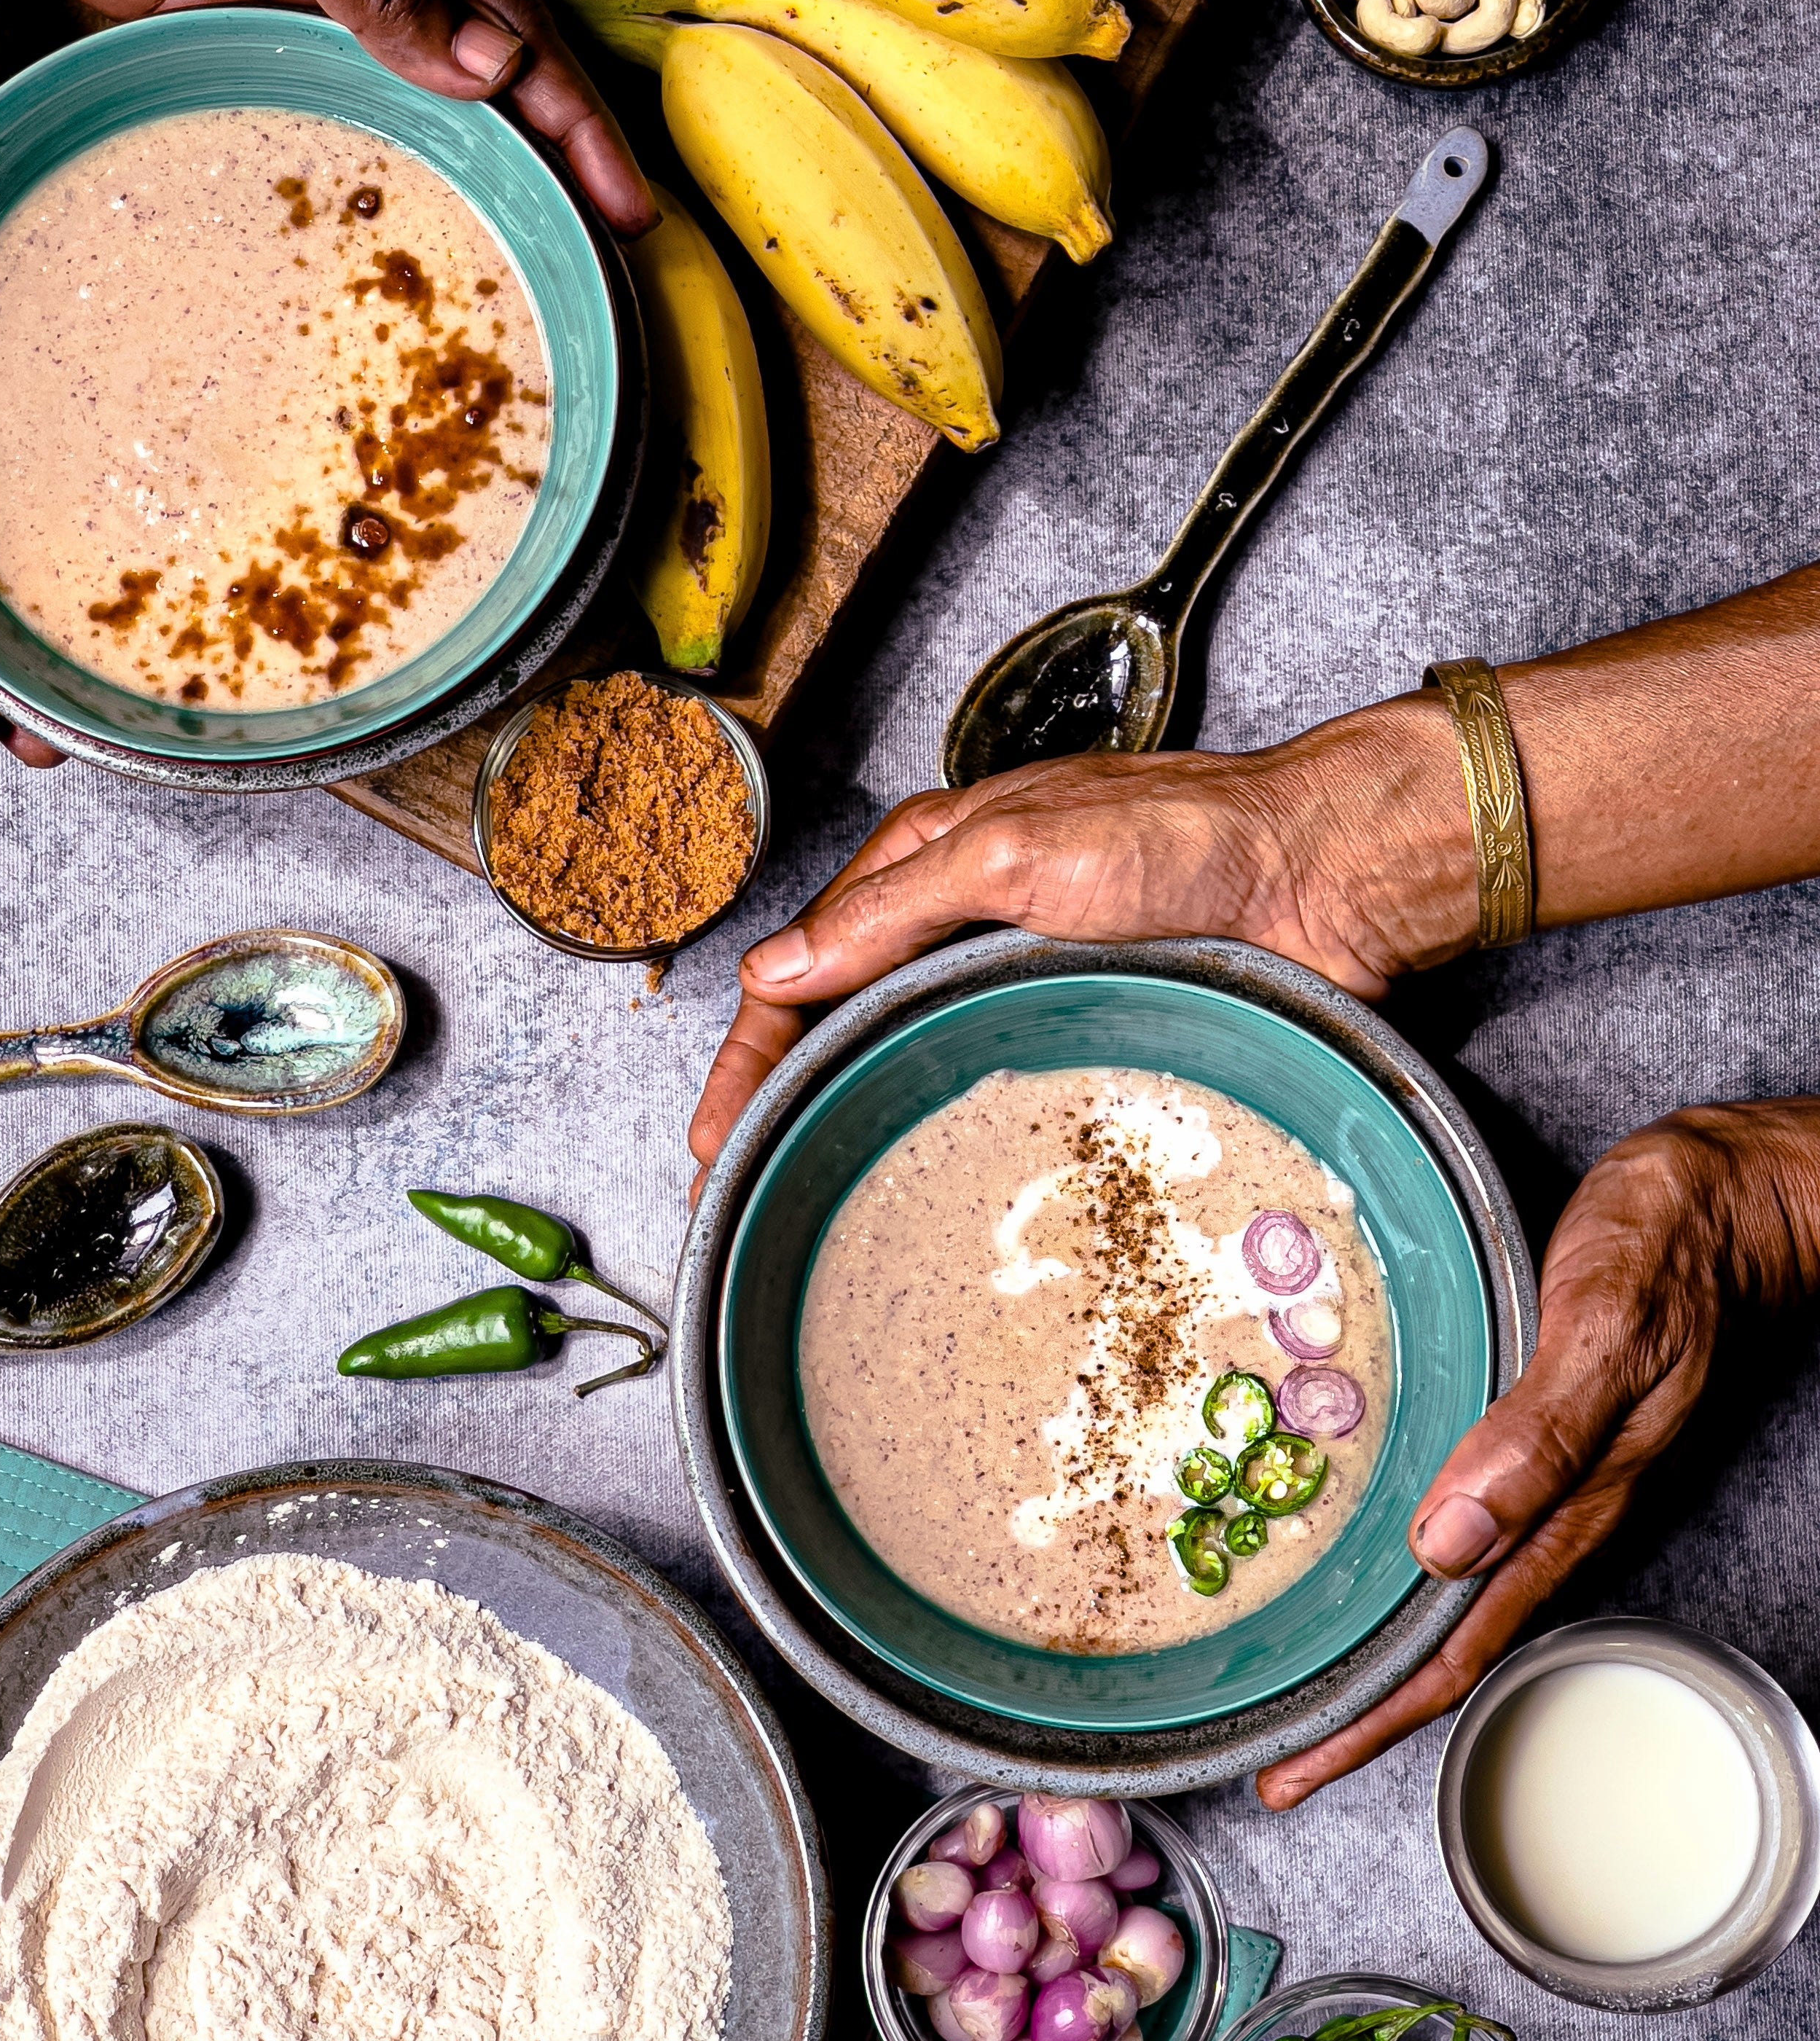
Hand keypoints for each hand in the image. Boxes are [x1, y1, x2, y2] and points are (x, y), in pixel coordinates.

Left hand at [0, 0, 651, 233]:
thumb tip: (484, 72)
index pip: (512, 25)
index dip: (574, 118)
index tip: (621, 204)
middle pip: (472, 74)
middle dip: (540, 163)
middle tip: (588, 255)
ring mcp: (280, 0)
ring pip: (393, 106)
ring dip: (452, 179)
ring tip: (501, 263)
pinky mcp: (209, 29)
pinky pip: (295, 114)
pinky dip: (343, 170)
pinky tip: (367, 226)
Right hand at [688, 706, 1474, 1177]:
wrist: (1326, 873)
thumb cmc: (1184, 833)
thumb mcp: (1014, 853)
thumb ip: (892, 908)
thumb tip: (780, 967)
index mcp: (930, 860)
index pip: (803, 965)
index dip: (749, 1056)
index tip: (713, 1140)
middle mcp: (966, 922)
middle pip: (843, 1025)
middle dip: (784, 1107)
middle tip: (745, 1197)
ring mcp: (1026, 981)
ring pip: (913, 1064)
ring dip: (859, 1127)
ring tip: (821, 1207)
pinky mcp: (1089, 1029)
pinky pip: (998, 1089)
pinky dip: (951, 1134)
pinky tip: (941, 1186)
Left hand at [1258, 1098, 1819, 1807]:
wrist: (1729, 1204)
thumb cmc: (1667, 1254)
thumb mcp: (1604, 1332)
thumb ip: (1538, 1437)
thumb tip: (1447, 1541)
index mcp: (1569, 1509)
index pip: (1458, 1647)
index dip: (1376, 1719)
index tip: (1296, 1772)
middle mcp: (1555, 1512)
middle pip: (1446, 1643)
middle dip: (1361, 1714)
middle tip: (1276, 1766)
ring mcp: (1549, 1480)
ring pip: (1452, 1594)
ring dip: (1377, 1651)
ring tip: (1300, 1691)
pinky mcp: (1538, 1436)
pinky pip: (1464, 1529)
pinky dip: (1405, 1570)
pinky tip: (1367, 1568)